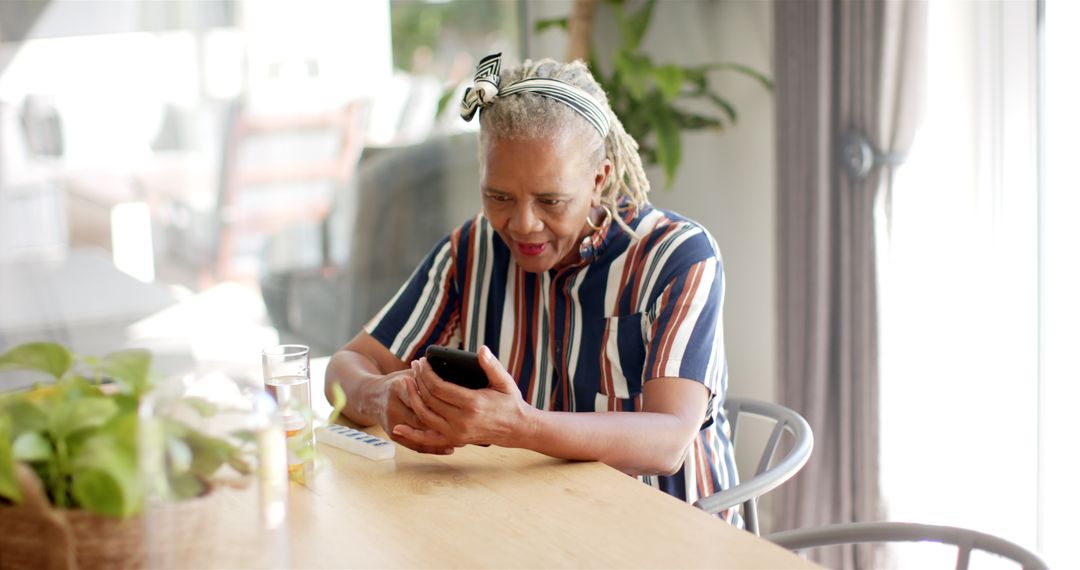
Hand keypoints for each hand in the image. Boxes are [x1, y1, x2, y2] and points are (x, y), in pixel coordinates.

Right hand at [376, 369, 457, 454]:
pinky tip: (449, 448)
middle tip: (468, 425)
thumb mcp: (411, 373)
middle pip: (423, 416)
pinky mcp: (393, 434)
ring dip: (442, 436)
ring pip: (421, 432)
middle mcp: (393, 405)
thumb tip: (457, 374)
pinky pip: (415, 445)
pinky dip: (433, 448)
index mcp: (399, 386)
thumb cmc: (399, 382)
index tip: (462, 405)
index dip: (442, 402)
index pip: (423, 396)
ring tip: (464, 438)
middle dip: (445, 422)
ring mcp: (392, 421)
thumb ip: (430, 376)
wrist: (371, 396)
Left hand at [393, 346, 532, 447]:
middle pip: (429, 399)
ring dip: (412, 398)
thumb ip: (492, 365)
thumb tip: (482, 349)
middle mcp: (461, 421)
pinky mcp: (453, 440)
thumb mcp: (504, 381)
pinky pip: (428, 439)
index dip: (427, 373)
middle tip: (414, 366)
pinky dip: (411, 434)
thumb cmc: (510, 402)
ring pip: (424, 415)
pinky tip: (397, 427)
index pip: (439, 387)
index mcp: (473, 404)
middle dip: (418, 380)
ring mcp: (456, 433)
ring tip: (407, 382)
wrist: (516, 428)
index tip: (422, 362)